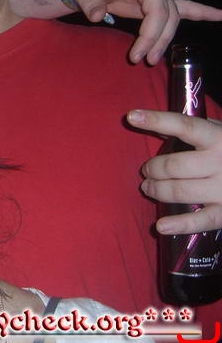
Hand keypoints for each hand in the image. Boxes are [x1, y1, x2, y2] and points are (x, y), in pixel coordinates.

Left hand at [70, 0, 221, 64]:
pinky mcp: (158, 5)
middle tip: (140, 58)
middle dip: (153, 35)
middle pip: (161, 9)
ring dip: (162, 40)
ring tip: (151, 60)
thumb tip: (97, 16)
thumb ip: (88, 1)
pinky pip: (184, 9)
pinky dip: (202, 13)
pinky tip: (220, 16)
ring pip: (170, 18)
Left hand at [127, 109, 221, 233]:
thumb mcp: (220, 132)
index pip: (184, 125)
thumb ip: (192, 130)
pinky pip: (200, 220)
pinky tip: (161, 226)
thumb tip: (157, 128)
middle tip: (146, 172)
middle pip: (173, 165)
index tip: (131, 116)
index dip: (156, 120)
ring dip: (157, 190)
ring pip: (179, 191)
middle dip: (152, 169)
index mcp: (218, 137)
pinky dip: (178, 225)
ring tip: (148, 188)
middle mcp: (221, 162)